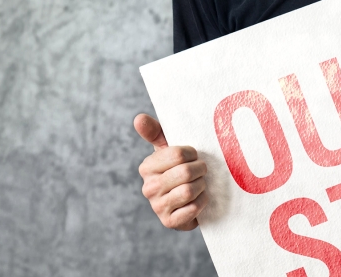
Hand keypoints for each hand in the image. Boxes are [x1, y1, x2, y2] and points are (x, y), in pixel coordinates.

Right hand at [134, 114, 207, 229]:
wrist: (186, 201)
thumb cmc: (178, 169)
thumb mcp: (167, 149)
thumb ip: (154, 131)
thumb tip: (139, 118)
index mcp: (147, 167)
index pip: (177, 154)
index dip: (192, 154)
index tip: (193, 156)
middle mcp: (148, 188)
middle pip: (185, 173)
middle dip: (200, 170)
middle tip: (201, 171)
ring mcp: (158, 207)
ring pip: (189, 191)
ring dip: (202, 186)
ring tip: (200, 184)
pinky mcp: (169, 222)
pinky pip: (193, 209)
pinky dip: (202, 202)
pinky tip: (199, 199)